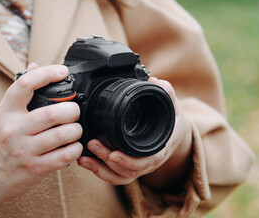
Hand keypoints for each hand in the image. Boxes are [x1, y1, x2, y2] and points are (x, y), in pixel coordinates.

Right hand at [0, 63, 82, 216]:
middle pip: (53, 113)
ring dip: (76, 130)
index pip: (25, 84)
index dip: (47, 73)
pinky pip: (65, 155)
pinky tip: (73, 145)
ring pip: (63, 134)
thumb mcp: (2, 115)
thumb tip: (35, 66)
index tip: (62, 71)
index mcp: (5, 112)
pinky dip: (76, 148)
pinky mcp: (35, 168)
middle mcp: (13, 129)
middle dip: (72, 110)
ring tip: (75, 129)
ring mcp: (24, 150)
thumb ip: (20, 92)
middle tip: (74, 112)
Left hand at [77, 77, 191, 188]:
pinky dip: (99, 171)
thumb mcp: (173, 106)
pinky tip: (86, 161)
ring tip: (84, 157)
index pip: (146, 161)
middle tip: (93, 145)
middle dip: (107, 160)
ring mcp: (138, 166)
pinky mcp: (128, 167)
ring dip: (100, 169)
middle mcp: (149, 162)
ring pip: (119, 176)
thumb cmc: (172, 121)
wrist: (174, 134)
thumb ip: (167, 93)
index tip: (113, 154)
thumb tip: (156, 81)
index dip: (129, 160)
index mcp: (160, 149)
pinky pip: (114, 176)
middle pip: (128, 170)